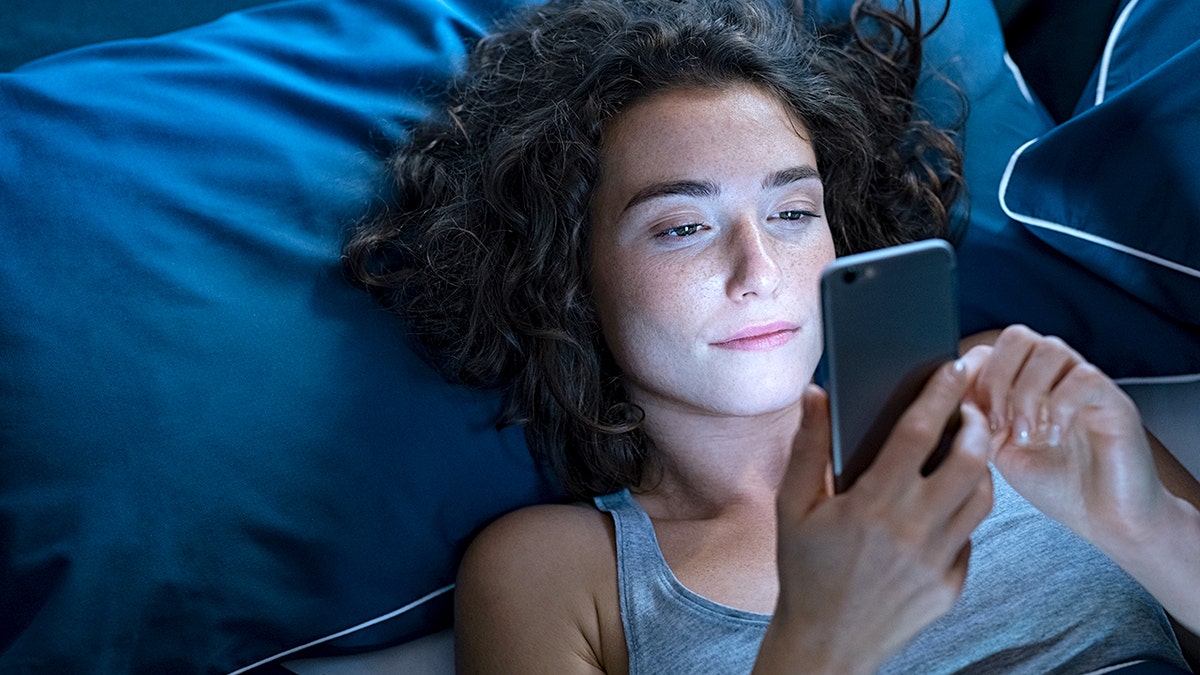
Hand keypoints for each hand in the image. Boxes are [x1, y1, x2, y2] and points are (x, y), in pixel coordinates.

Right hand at [757, 354, 992, 673]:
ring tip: (963, 449)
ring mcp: (938, 561)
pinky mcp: (951, 585)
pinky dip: (964, 511)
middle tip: (966, 408)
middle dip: (975, 423)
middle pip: (969, 459)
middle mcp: (913, 530)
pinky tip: (944, 503)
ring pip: (981, 496)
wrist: (826, 644)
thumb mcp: (792, 506)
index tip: (952, 368)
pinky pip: (971, 536)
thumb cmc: (803, 571)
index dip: (940, 394)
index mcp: (873, 503)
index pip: (919, 432)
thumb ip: (808, 446)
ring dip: (978, 464)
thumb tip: (816, 393)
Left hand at [967, 325, 1168, 545]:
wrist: (1107, 519)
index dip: (972, 375)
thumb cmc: (1057, 485)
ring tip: (1025, 434)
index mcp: (1023, 384)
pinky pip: (1083, 378)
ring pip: (1049, 349)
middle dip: (996, 376)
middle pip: (1018, 337)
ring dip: (1026, 392)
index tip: (967, 414)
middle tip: (995, 421)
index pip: (991, 349)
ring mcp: (1084, 385)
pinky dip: (1059, 406)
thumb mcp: (1001, 453)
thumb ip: (978, 422)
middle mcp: (1054, 377)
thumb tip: (952, 398)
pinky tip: (1052, 437)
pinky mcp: (1113, 401)